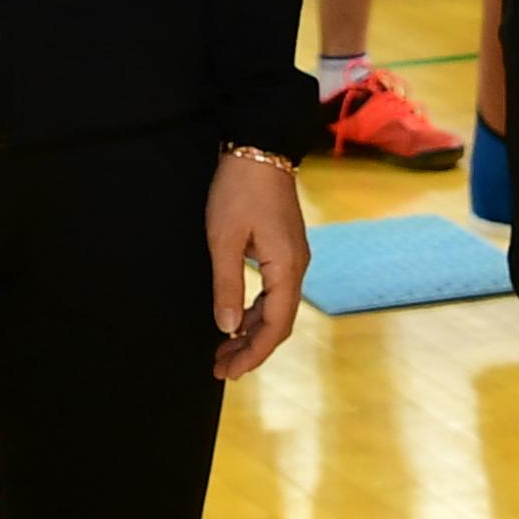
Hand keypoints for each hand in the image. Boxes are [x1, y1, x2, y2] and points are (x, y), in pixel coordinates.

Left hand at [206, 152, 306, 379]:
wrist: (260, 146)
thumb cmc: (239, 190)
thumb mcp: (224, 238)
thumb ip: (227, 285)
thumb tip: (227, 327)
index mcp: (287, 268)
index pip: (275, 326)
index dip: (252, 353)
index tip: (228, 372)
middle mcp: (297, 267)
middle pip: (279, 322)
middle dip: (251, 348)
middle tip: (221, 368)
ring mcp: (293, 256)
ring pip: (277, 307)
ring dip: (252, 330)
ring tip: (224, 349)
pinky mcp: (285, 247)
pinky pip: (275, 290)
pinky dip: (256, 309)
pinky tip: (237, 316)